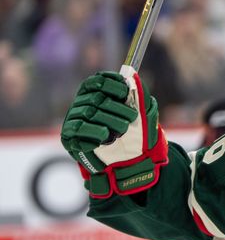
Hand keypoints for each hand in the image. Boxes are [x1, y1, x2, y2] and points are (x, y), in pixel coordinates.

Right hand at [61, 69, 166, 197]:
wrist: (124, 164)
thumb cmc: (131, 137)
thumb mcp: (140, 116)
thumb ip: (138, 96)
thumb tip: (133, 75)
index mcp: (95, 95)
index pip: (97, 81)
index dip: (110, 83)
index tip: (125, 90)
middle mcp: (81, 105)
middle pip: (96, 98)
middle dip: (117, 107)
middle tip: (132, 118)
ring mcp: (73, 120)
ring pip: (89, 113)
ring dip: (109, 121)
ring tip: (123, 130)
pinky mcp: (69, 136)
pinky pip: (78, 130)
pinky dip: (95, 132)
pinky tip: (106, 136)